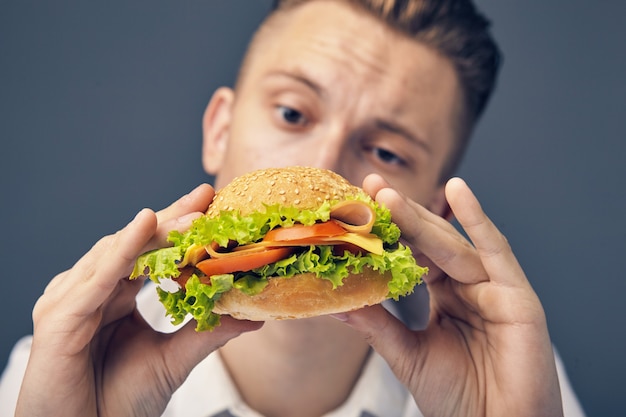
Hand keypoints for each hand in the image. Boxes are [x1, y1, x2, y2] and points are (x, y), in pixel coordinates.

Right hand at [16, 184, 261, 416]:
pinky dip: (122, 250)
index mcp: (113, 296)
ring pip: (116, 254)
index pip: (149, 251)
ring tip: (192, 215)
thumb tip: (252, 316)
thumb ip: (208, 332)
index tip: (210, 203)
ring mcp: (71, 300)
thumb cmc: (117, 402)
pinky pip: (96, 278)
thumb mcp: (174, 359)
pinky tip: (145, 225)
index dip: (177, 225)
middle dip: (171, 219)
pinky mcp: (59, 318)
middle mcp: (90, 290)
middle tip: (205, 196)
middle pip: (133, 243)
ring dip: (155, 232)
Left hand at [341, 176, 562, 416]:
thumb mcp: (407, 353)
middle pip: (431, 242)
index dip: (389, 231)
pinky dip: (478, 220)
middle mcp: (469, 286)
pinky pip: (496, 252)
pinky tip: (458, 190)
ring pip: (452, 245)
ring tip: (388, 196)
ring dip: (421, 218)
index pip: (414, 254)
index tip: (360, 206)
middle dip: (401, 214)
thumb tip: (336, 304)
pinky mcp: (517, 296)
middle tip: (370, 187)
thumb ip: (378, 324)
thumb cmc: (459, 399)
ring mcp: (494, 288)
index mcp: (446, 296)